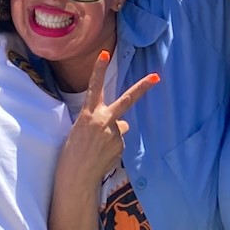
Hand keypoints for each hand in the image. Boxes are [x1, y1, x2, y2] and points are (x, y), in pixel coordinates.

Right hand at [55, 52, 159, 190]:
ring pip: (121, 127)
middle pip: (127, 100)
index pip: (94, 87)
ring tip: (98, 148)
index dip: (98, 70)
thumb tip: (124, 124)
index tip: (104, 53)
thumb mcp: (82, 130)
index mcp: (88, 114)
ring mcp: (114, 133)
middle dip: (142, 87)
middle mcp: (103, 120)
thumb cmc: (73, 152)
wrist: (76, 175)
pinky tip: (102, 155)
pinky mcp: (120, 145)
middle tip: (156, 76)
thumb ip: (102, 122)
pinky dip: (113, 147)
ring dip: (113, 135)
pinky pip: (119, 142)